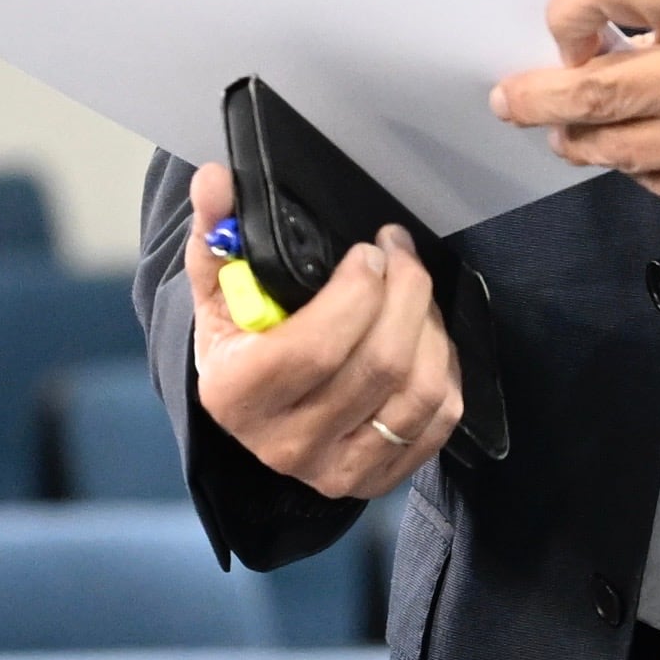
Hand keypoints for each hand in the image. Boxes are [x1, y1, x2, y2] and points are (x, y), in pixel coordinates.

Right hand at [183, 159, 459, 499]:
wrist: (254, 409)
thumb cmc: (240, 337)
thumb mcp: (218, 287)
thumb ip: (215, 230)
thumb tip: (214, 179)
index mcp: (236, 395)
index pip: (316, 347)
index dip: (358, 292)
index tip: (369, 252)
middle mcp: (284, 445)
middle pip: (378, 364)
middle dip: (405, 291)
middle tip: (400, 252)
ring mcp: (335, 470)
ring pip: (417, 390)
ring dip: (429, 324)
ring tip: (413, 289)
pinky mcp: (378, 479)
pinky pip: (440, 418)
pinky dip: (445, 366)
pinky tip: (424, 334)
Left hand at [491, 0, 659, 234]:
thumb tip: (595, 40)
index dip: (570, 8)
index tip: (569, 29)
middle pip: (590, 90)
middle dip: (536, 98)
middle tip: (512, 101)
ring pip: (612, 149)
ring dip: (582, 141)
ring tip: (576, 134)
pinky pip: (656, 185)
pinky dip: (645, 170)